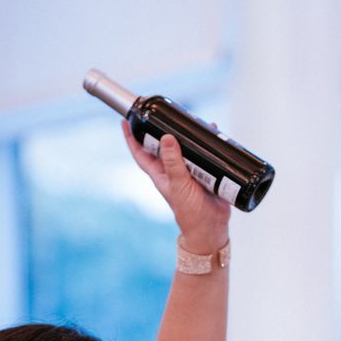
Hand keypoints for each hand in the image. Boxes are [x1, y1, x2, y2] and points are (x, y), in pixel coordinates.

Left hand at [122, 121, 229, 253]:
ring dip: (188, 135)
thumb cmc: (190, 212)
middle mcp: (173, 171)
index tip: (126, 121)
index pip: (141, 153)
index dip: (132, 138)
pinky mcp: (206, 173)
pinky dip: (207, 144)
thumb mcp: (179, 184)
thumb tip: (166, 138)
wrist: (211, 227)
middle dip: (163, 129)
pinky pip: (204, 154)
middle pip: (164, 146)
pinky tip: (214, 133)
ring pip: (185, 148)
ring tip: (193, 120)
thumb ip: (174, 162)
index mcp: (160, 174)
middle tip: (164, 113)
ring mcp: (189, 171)